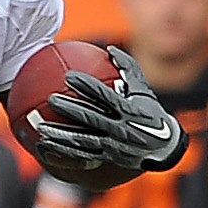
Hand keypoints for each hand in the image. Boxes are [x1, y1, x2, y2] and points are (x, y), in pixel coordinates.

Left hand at [34, 46, 188, 174]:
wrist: (165, 147)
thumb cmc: (151, 113)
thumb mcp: (143, 90)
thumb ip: (127, 69)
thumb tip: (109, 48)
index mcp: (128, 110)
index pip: (104, 96)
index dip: (86, 86)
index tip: (69, 76)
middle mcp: (119, 128)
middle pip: (90, 118)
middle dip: (70, 109)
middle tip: (51, 99)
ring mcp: (113, 145)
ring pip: (83, 141)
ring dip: (61, 136)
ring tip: (41, 129)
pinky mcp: (106, 158)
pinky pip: (81, 157)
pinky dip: (62, 153)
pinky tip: (44, 148)